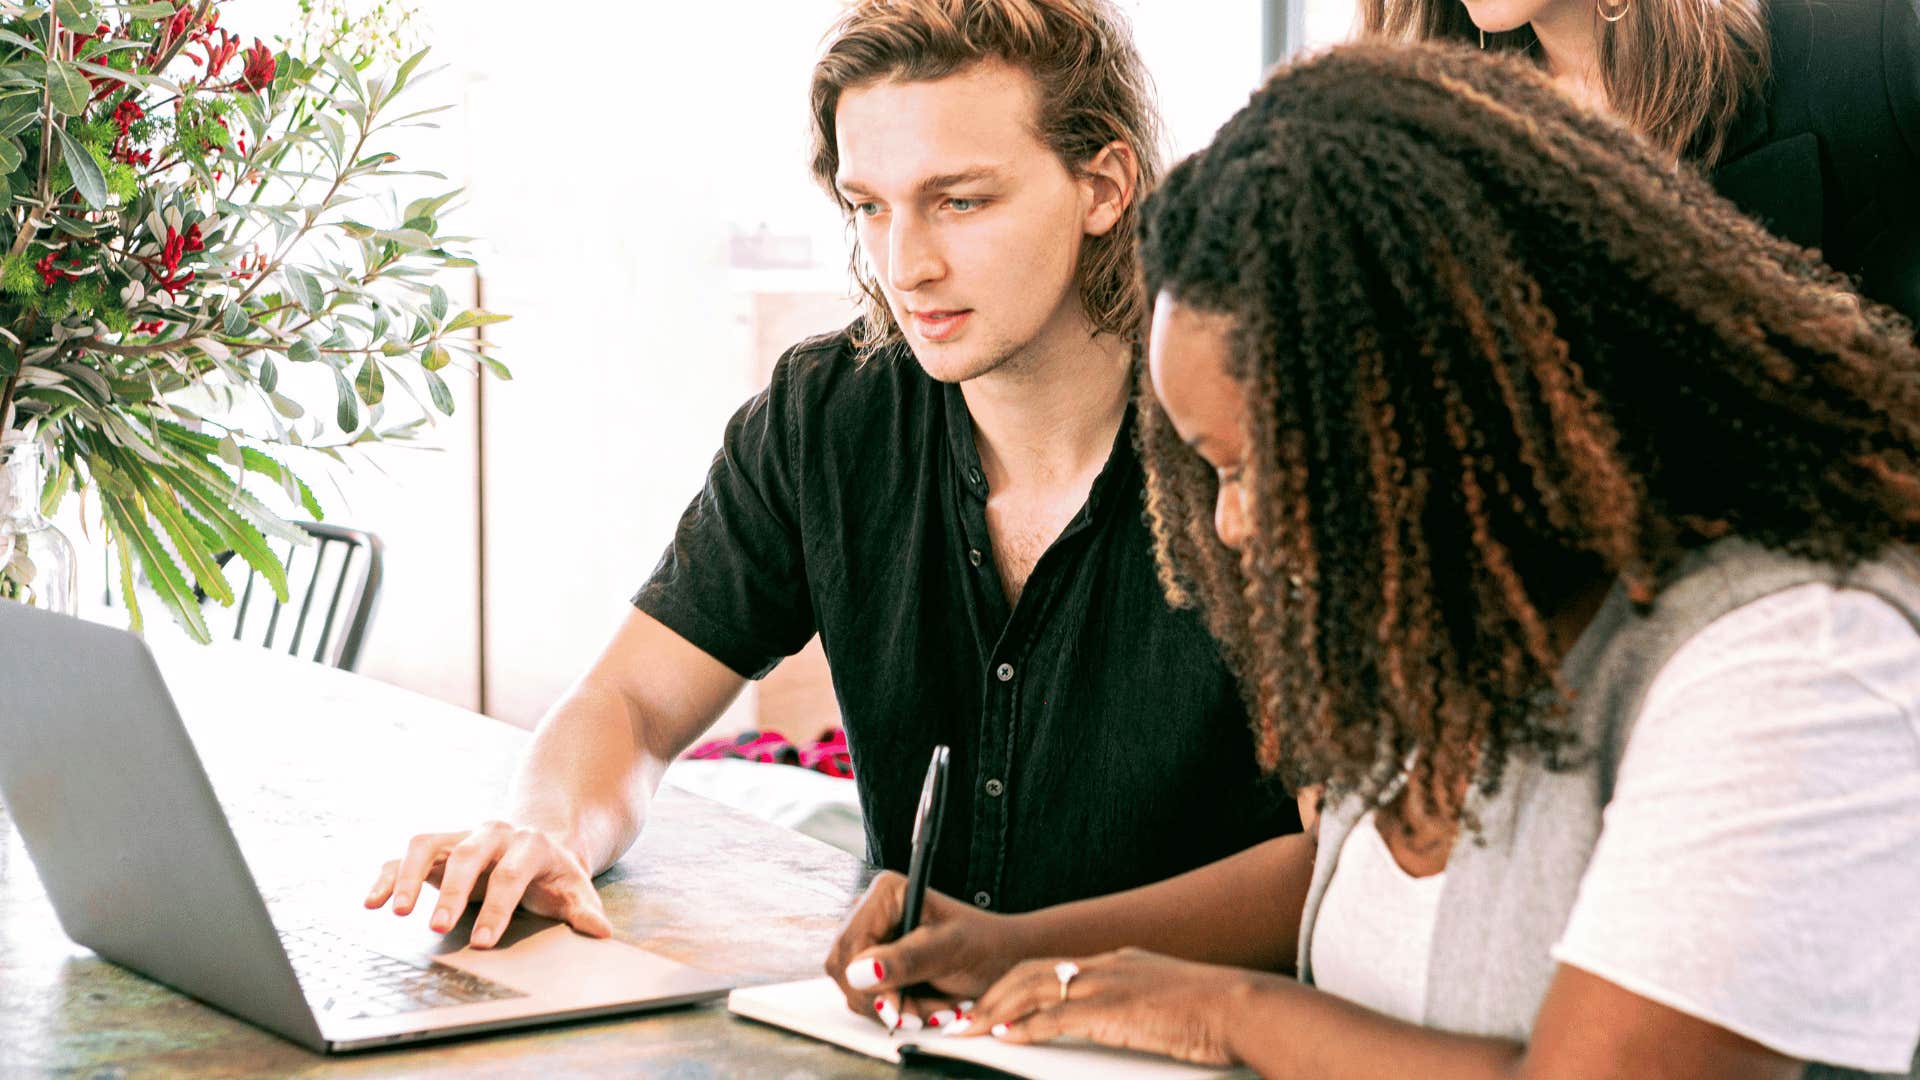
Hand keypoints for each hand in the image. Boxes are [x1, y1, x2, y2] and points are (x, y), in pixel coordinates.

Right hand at [363, 821, 612, 947]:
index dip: (497, 908)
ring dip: (410, 877)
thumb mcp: (575, 889)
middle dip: (452, 893)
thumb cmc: (554, 875)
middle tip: (437, 928)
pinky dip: (387, 875)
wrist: (538, 843)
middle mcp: (492, 833)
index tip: (482, 942)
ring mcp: (461, 837)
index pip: (511, 875)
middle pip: (468, 857)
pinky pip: (405, 855)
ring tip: (395, 912)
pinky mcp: (438, 847)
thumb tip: (601, 932)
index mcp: (530, 844)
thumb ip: (585, 911)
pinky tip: (372, 901)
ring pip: (428, 845)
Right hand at [825, 870, 1026, 1031]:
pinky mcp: (876, 964)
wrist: (1003, 959)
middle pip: (844, 970)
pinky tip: (926, 1006)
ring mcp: (871, 940)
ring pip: (854, 989)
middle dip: (884, 999)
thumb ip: (906, 960)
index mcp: (885, 893)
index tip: (895, 1007)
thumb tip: (859, 972)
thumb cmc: (985, 946)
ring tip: (936, 1007)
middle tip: (923, 1013)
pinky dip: (897, 1010)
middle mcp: (870, 912)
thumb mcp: (950, 951)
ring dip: (895, 1009)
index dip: (865, 981)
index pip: (849, 945)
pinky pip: (868, 998)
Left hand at [960, 948, 1246, 1066]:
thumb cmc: (1218, 1013)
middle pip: (1032, 971)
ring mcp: (1109, 985)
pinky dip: (1026, 1026)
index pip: (1054, 968)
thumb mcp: (1167, 1002)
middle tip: (965, 1017)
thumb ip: (1137, 1008)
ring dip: (997, 1009)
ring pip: (1035, 988)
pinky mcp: (1113, 1010)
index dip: (1018, 985)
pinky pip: (1056, 1016)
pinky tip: (1006, 1037)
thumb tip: (1123, 1023)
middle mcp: (1108, 966)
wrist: (1244, 1007)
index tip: (994, 1004)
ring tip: (970, 1028)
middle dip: (995, 995)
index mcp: (1120, 963)